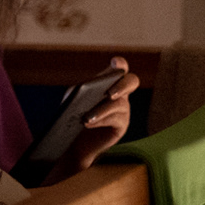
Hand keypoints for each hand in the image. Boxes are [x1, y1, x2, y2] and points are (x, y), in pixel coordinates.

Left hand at [41, 57, 139, 183]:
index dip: (120, 64)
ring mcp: (123, 109)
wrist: (73, 140)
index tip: (114, 63)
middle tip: (109, 93)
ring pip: (119, 104)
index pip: (120, 68)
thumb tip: (82, 89)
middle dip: (122, 85)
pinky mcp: (122, 125)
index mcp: (109, 81)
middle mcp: (121, 93)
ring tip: (86, 117)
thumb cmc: (73, 115)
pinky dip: (100, 120)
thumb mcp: (72, 100)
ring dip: (101, 110)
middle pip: (132, 81)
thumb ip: (77, 91)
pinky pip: (116, 119)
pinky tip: (88, 123)